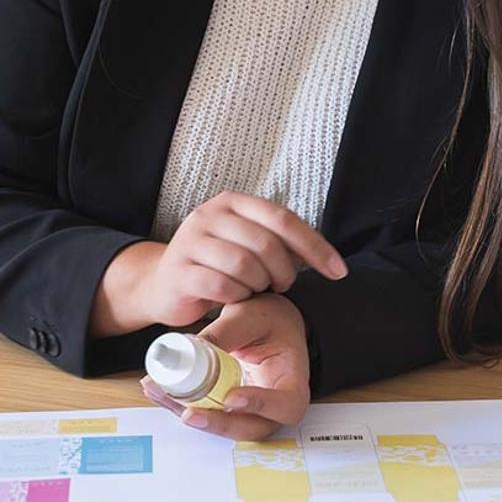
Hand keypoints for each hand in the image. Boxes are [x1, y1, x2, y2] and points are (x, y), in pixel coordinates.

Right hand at [93, 192, 345, 335]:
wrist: (163, 283)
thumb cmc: (217, 265)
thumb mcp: (248, 245)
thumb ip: (281, 243)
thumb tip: (327, 258)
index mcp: (233, 203)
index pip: (283, 219)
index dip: (315, 247)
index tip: (337, 271)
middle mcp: (209, 215)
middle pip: (266, 243)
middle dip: (284, 272)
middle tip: (281, 285)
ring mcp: (190, 241)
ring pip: (244, 265)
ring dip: (259, 285)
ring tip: (254, 290)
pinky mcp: (179, 270)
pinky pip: (222, 286)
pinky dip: (237, 297)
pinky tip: (234, 298)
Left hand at [141, 293, 309, 440]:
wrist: (265, 324)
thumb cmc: (269, 319)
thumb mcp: (251, 316)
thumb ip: (227, 332)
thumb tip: (195, 348)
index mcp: (292, 380)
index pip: (286, 405)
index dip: (260, 406)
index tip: (232, 397)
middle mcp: (273, 404)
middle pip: (251, 428)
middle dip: (217, 424)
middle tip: (189, 412)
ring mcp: (249, 411)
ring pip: (224, 425)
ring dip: (190, 413)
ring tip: (160, 391)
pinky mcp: (227, 408)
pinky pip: (206, 412)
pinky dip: (180, 403)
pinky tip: (157, 387)